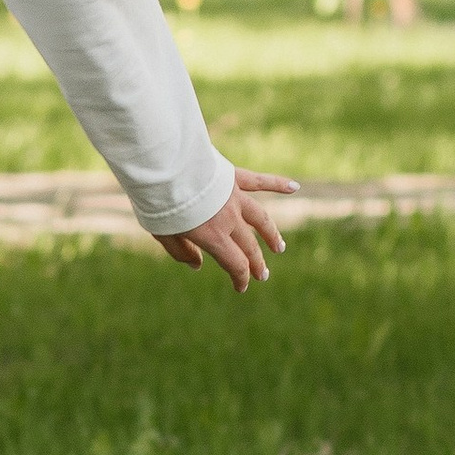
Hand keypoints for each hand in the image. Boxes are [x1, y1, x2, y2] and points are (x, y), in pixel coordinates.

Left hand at [158, 169, 296, 292]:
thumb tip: (198, 265)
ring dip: (271, 234)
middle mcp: (229, 220)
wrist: (164, 168)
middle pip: (249, 246)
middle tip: (263, 275)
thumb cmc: (160, 203)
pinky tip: (295, 187)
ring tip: (279, 247)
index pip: (235, 264)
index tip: (241, 287)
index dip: (240, 278)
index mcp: (213, 237)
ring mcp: (234, 198)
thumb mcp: (163, 235)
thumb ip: (181, 252)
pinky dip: (278, 184)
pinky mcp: (233, 177)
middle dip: (256, 263)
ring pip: (260, 219)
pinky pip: (260, 181)